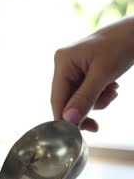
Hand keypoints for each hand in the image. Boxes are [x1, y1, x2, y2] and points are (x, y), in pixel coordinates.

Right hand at [51, 16, 133, 130]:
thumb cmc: (122, 45)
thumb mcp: (103, 75)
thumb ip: (85, 98)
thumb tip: (69, 119)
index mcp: (63, 62)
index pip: (57, 99)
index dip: (65, 119)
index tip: (78, 133)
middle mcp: (64, 65)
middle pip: (66, 102)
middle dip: (85, 109)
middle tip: (98, 121)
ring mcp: (72, 69)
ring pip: (77, 101)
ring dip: (96, 102)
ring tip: (112, 92)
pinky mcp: (82, 72)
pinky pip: (85, 94)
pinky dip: (98, 96)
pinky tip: (111, 88)